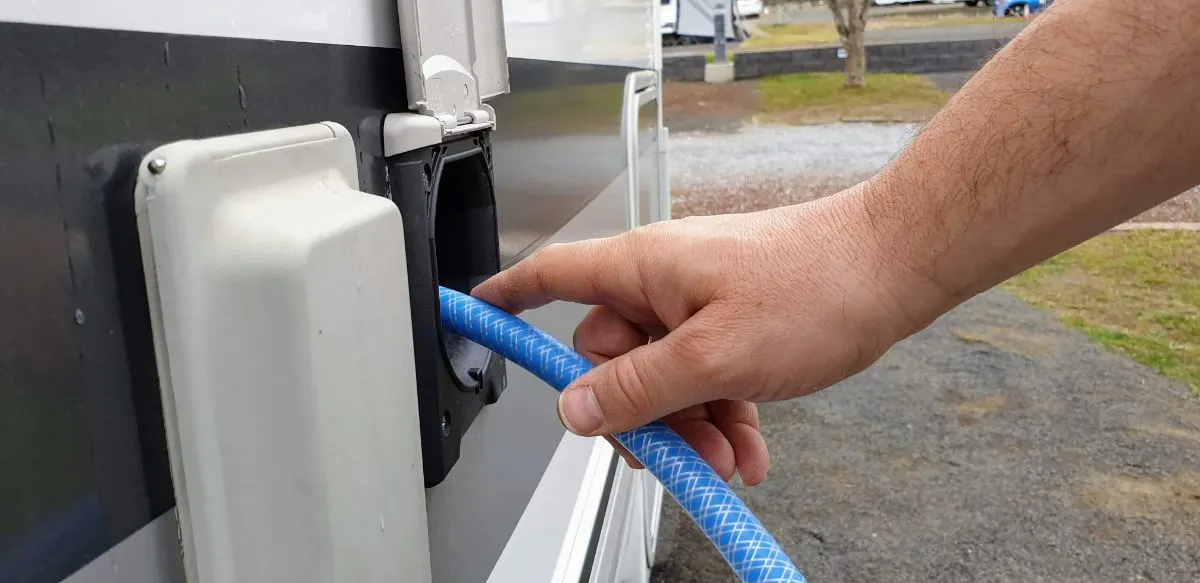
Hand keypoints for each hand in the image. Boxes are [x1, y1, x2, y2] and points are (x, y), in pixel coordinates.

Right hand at [471, 186, 945, 484]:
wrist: (893, 267)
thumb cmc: (814, 287)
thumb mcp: (713, 357)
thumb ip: (637, 388)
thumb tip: (576, 409)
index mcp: (642, 270)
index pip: (552, 277)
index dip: (509, 298)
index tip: (476, 314)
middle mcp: (664, 284)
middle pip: (612, 358)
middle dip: (640, 415)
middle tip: (672, 453)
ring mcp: (700, 305)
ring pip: (664, 380)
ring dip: (690, 428)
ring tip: (728, 461)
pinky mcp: (735, 326)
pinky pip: (708, 381)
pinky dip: (722, 419)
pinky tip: (747, 452)